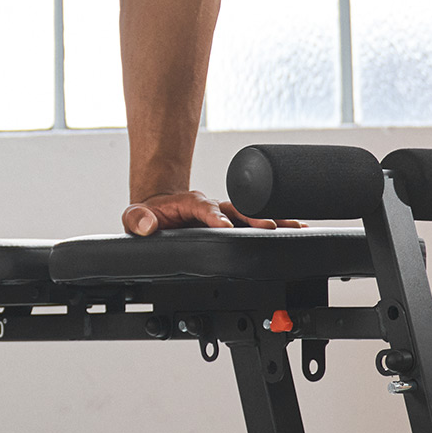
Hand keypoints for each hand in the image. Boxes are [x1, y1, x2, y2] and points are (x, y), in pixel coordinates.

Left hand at [121, 190, 296, 235]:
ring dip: (273, 219)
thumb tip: (147, 224)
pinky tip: (296, 229)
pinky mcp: (232, 221)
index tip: (224, 226)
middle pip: (236, 209)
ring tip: (296, 226)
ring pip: (251, 214)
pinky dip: (276, 223)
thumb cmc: (150, 213)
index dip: (214, 217)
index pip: (204, 209)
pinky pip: (255, 221)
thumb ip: (138, 219)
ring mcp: (223, 213)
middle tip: (270, 227)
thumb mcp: (135, 216)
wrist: (160, 206)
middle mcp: (211, 206)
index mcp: (190, 204)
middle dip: (253, 218)